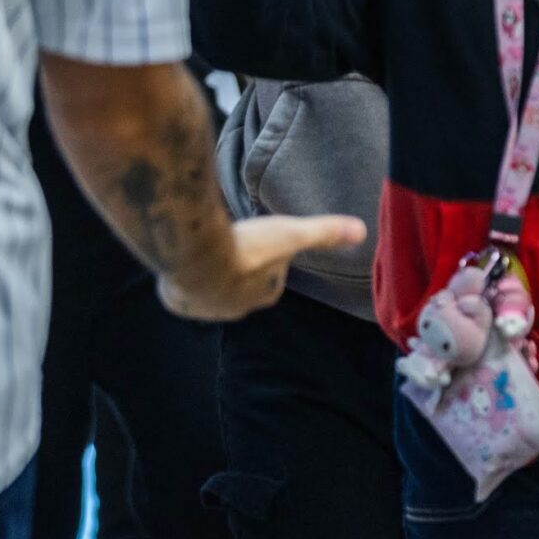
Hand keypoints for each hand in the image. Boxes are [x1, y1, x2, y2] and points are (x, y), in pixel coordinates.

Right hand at [159, 212, 365, 322]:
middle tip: (230, 241)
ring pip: (208, 289)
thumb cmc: (247, 246)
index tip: (259, 238)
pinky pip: (182, 293)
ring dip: (208, 273)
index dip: (266, 256)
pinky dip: (183, 279)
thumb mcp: (291, 233)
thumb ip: (324, 232)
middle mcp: (236, 308)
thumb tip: (361, 230)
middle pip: (239, 284)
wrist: (195, 255)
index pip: (271, 276)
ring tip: (206, 247)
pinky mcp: (177, 303)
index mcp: (265, 294)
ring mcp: (205, 308)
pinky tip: (183, 261)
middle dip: (236, 266)